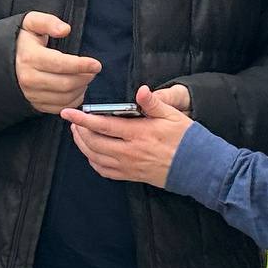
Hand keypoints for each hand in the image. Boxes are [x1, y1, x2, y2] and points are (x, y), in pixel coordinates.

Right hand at [14, 10, 101, 114]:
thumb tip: (65, 29)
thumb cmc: (22, 40)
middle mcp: (29, 78)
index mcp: (30, 57)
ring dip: (81, 89)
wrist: (2, 59)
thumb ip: (48, 22)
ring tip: (86, 78)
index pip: (61, 64)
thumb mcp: (31, 22)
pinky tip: (78, 90)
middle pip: (65, 84)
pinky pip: (59, 108)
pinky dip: (73, 101)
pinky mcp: (35, 103)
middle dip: (85, 78)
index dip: (82, 65)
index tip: (96, 64)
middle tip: (93, 70)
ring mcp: (31, 93)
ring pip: (64, 97)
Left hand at [64, 84, 192, 188]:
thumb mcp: (173, 115)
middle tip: (73, 121)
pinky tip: (92, 153)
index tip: (68, 113)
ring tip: (79, 134)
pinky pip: (105, 171)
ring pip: (95, 158)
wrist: (199, 168)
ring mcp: (129, 166)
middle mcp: (130, 152)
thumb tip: (141, 90)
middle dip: (79, 131)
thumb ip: (153, 103)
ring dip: (83, 145)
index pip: (102, 126)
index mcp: (138, 134)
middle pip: (94, 143)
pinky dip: (93, 161)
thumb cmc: (187, 139)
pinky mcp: (132, 176)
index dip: (82, 119)